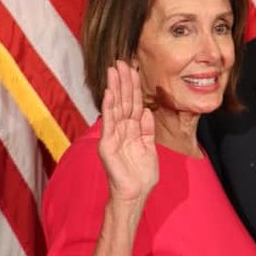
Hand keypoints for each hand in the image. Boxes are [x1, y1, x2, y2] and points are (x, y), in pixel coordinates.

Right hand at [98, 60, 157, 206]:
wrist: (135, 194)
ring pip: (115, 107)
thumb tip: (146, 111)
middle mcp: (121, 130)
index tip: (133, 70)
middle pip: (123, 102)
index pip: (133, 105)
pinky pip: (109, 123)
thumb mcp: (149, 148)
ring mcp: (112, 136)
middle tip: (122, 62)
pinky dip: (109, 107)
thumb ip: (147, 129)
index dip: (133, 88)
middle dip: (123, 82)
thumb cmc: (142, 175)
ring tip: (114, 70)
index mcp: (132, 131)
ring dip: (115, 88)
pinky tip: (110, 93)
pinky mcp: (106, 145)